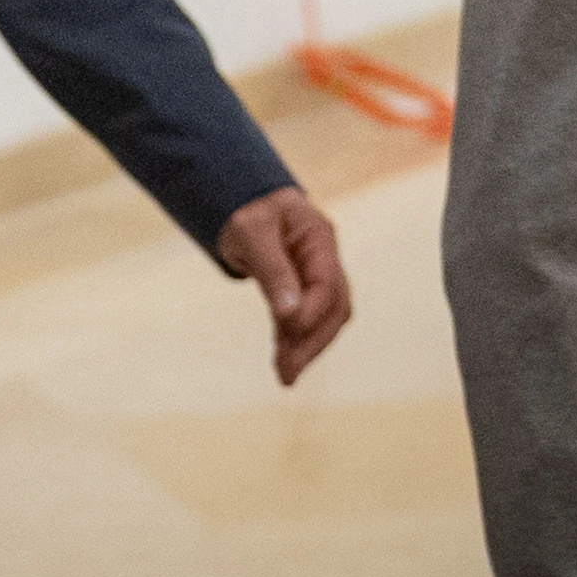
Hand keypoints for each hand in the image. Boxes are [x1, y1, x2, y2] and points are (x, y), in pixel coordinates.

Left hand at [216, 187, 351, 384]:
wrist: (242, 199)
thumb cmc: (247, 210)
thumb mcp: (251, 233)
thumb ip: (272, 270)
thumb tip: (290, 314)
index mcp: (319, 239)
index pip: (327, 284)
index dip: (311, 311)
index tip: (286, 331)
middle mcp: (325, 260)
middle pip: (334, 308)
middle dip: (313, 341)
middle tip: (288, 372)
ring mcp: (317, 275)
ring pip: (324, 319)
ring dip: (305, 347)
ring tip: (285, 376)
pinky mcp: (303, 290)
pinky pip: (305, 319)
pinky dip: (295, 340)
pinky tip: (284, 361)